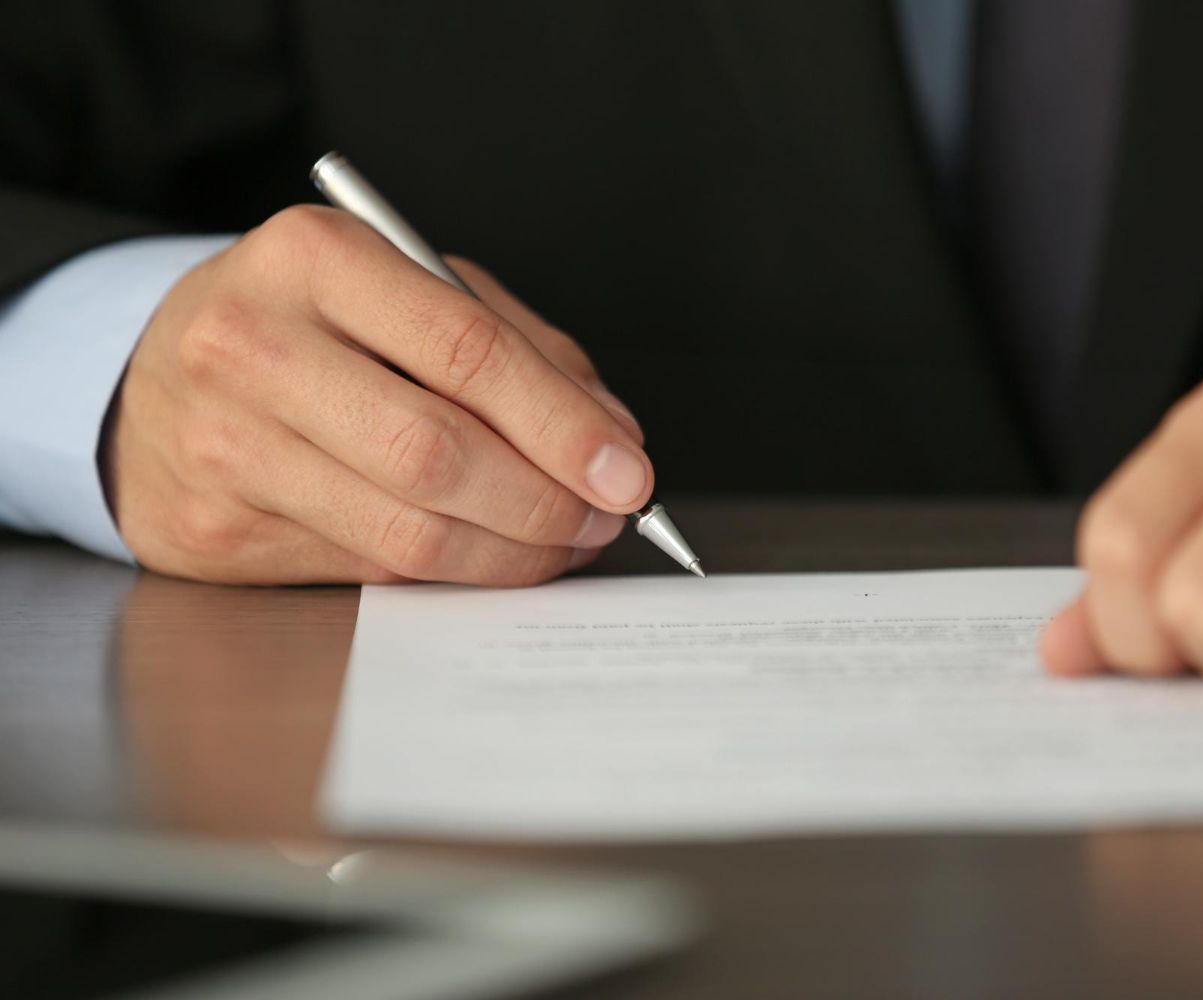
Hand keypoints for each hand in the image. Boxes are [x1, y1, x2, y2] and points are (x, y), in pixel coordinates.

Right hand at [105, 205, 650, 584]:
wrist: (155, 375)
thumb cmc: (313, 324)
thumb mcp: (413, 290)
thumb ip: (521, 348)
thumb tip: (612, 436)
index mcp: (313, 257)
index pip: (466, 350)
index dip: (562, 424)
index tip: (628, 470)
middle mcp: (252, 345)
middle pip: (436, 452)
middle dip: (546, 500)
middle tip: (604, 517)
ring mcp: (223, 445)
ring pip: (409, 529)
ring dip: (513, 552)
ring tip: (564, 540)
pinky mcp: (215, 529)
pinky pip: (373, 567)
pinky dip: (456, 570)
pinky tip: (492, 554)